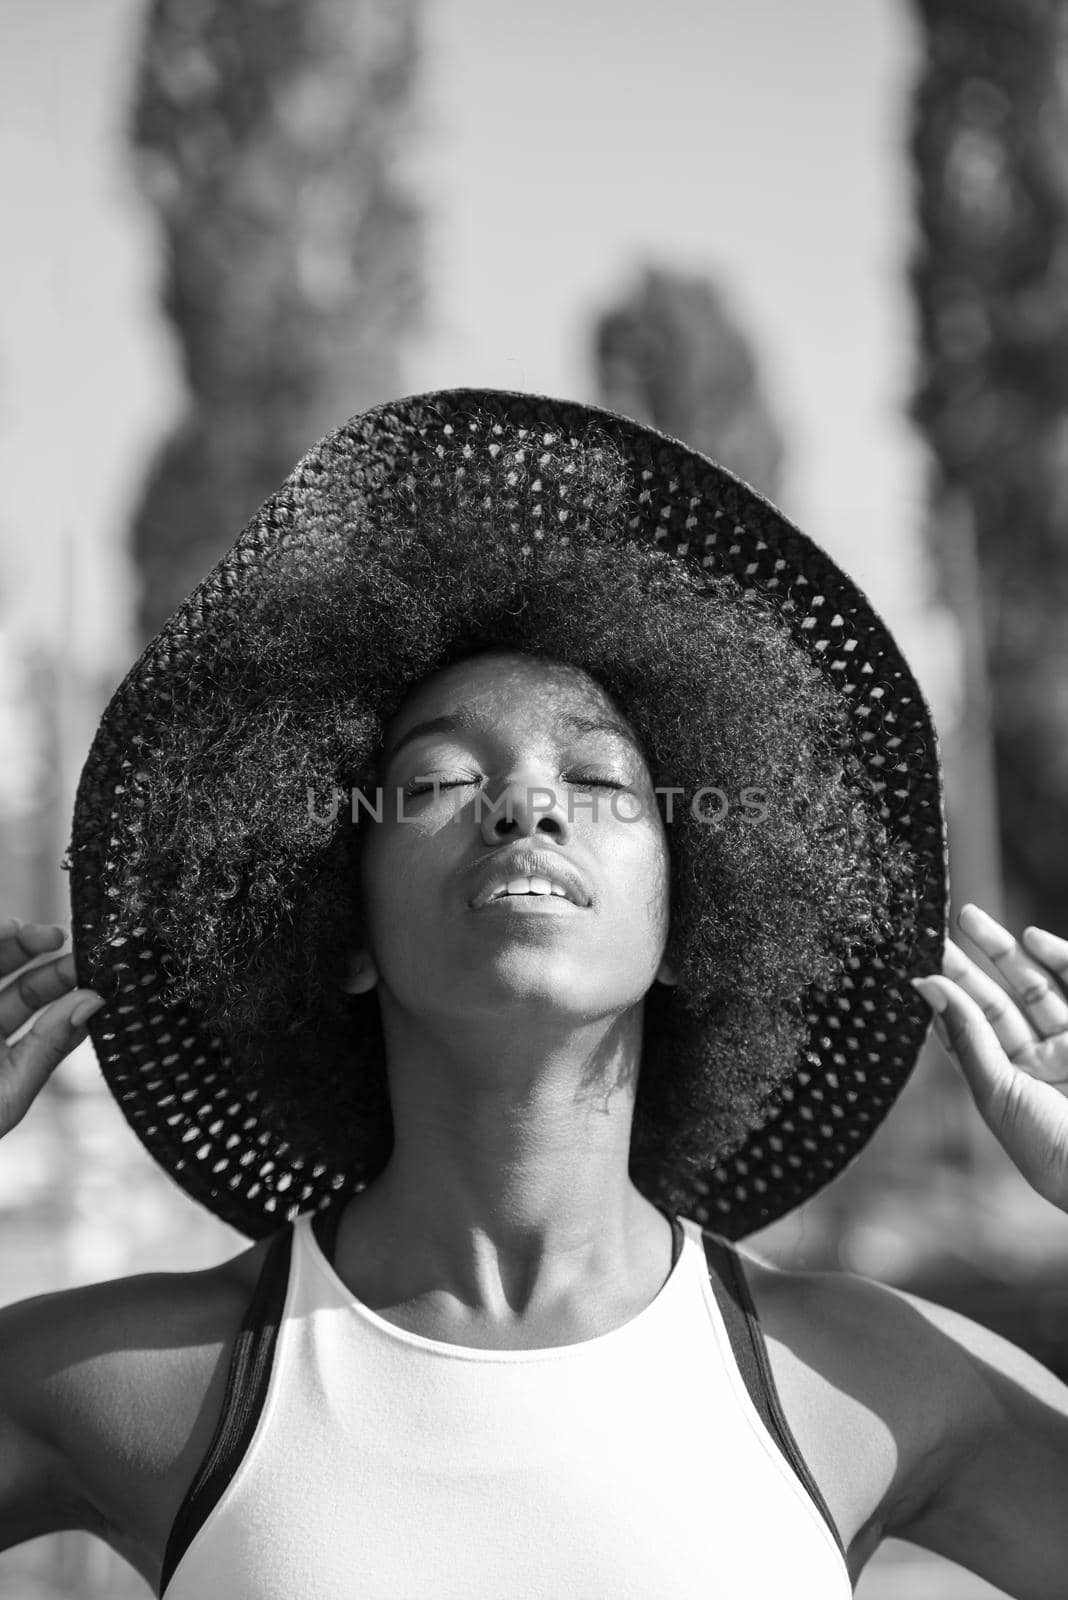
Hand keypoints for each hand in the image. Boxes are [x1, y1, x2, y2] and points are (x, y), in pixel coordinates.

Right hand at [0, 918, 105, 1137]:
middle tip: (60, 937)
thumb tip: (93, 1003)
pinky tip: (2, 933)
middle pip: (9, 976)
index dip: (64, 983)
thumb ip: (45, 1050)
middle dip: (35, 952)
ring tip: (19, 931)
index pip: (37, 1007)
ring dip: (2, 943)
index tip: (94, 966)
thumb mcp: (5, 1095)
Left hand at [912, 903, 1067, 1211]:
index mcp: (1005, 1085)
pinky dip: (1058, 959)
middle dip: (964, 966)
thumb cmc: (1050, 1146)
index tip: (914, 963)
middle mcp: (1037, 1063)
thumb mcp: (999, 1091)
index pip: (965, 1032)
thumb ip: (967, 1036)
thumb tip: (926, 985)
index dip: (942, 998)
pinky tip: (1030, 937)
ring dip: (1003, 952)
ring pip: (1032, 988)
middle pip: (993, 1004)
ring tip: (967, 917)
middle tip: (932, 931)